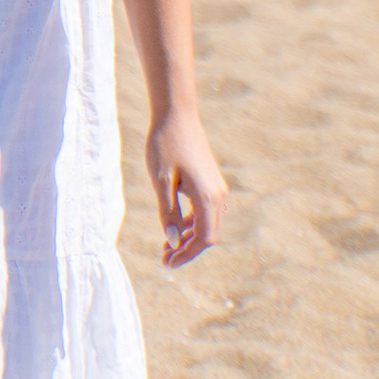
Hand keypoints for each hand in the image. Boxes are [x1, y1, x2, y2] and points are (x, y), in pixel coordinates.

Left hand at [146, 104, 224, 267]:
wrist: (176, 115)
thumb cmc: (165, 145)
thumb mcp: (160, 181)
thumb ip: (167, 213)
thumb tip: (171, 241)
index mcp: (207, 198)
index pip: (203, 239)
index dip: (186, 254)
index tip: (166, 263)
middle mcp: (218, 195)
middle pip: (207, 234)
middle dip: (186, 249)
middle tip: (163, 258)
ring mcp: (217, 188)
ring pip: (207, 223)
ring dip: (188, 237)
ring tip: (165, 247)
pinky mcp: (211, 181)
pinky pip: (205, 211)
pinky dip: (191, 222)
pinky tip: (173, 226)